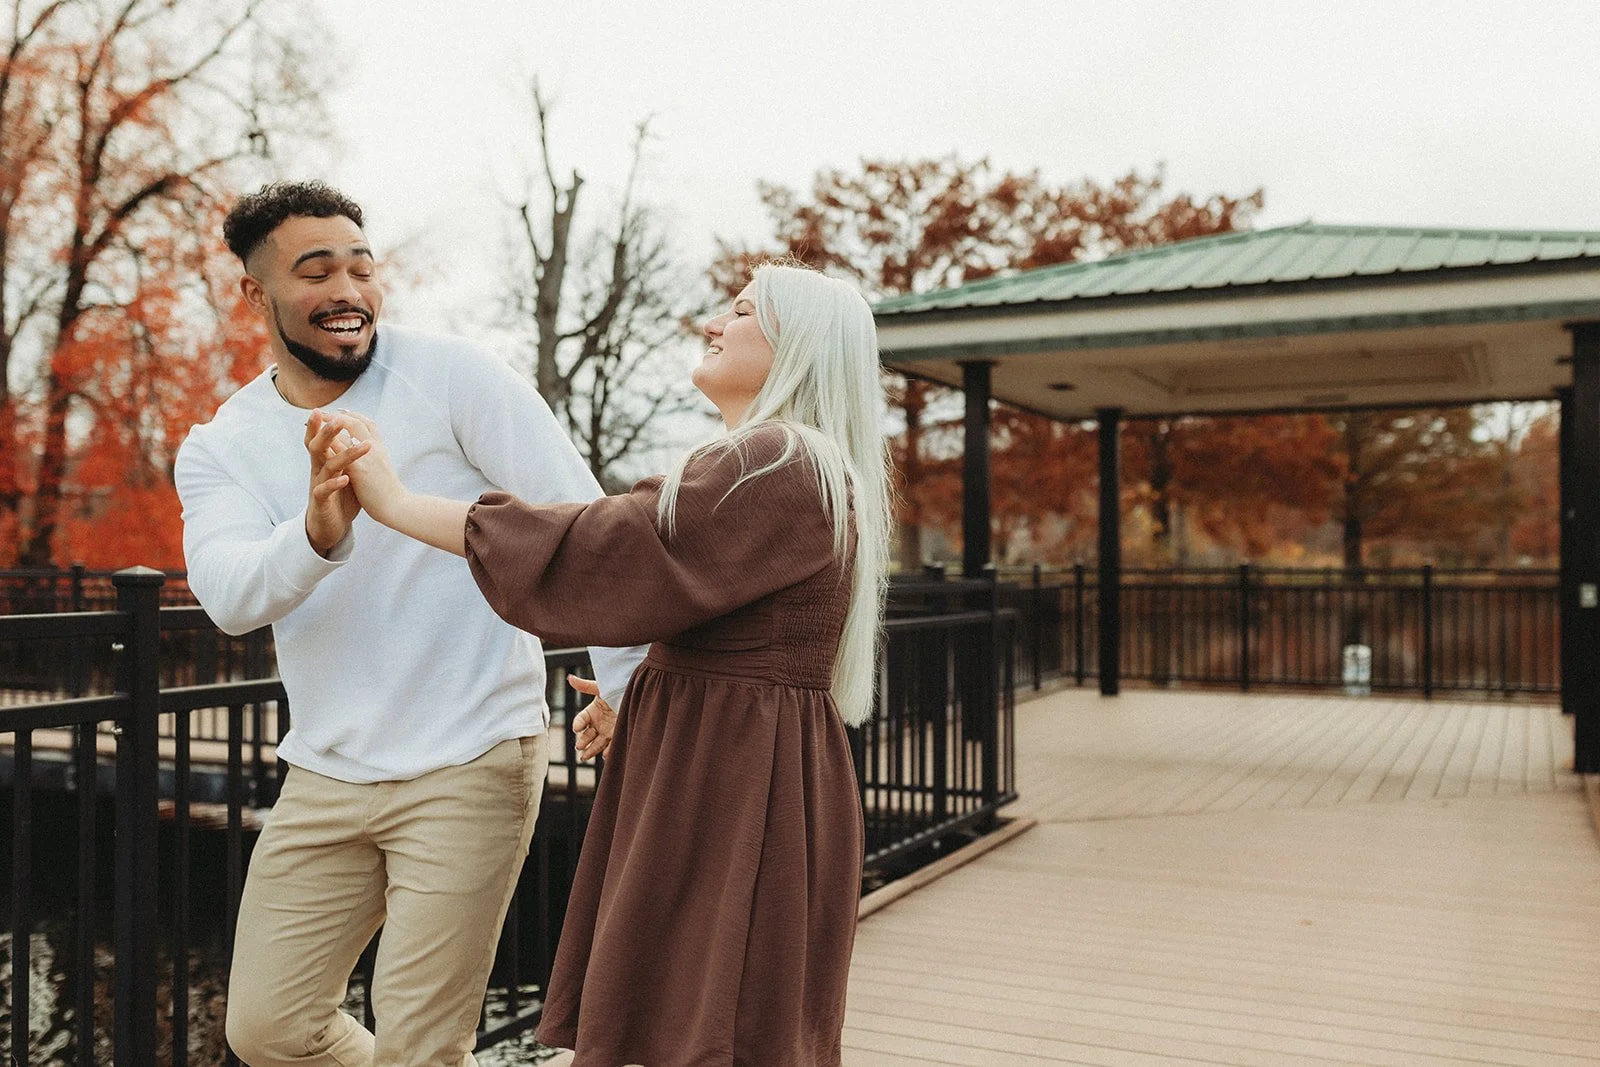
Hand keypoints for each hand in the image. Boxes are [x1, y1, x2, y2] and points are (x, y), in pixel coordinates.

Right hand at [304, 410, 371, 556]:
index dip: (320, 425)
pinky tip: (345, 478)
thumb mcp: (347, 471)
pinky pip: (324, 491)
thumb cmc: (340, 497)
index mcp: (325, 462)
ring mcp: (319, 486)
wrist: (330, 526)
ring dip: (345, 455)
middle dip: (326, 432)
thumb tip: (361, 434)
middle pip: (318, 447)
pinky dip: (335, 484)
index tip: (323, 408)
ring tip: (362, 447)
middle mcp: (319, 471)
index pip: (320, 439)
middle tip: (336, 419)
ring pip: (326, 466)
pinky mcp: (321, 502)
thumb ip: (349, 454)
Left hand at [323, 410, 407, 526]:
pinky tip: (317, 439)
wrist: (398, 506)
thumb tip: (362, 452)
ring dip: (331, 421)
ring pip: (350, 429)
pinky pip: (342, 449)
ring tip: (315, 419)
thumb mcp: (383, 469)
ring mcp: (368, 456)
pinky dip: (330, 440)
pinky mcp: (359, 469)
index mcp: (380, 448)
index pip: (368, 424)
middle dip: (338, 415)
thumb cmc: (390, 492)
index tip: (339, 411)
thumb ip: (373, 458)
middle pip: (357, 422)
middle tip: (320, 412)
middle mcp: (375, 448)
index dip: (353, 416)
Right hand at [568, 676, 615, 760]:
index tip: (576, 728)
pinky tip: (605, 754)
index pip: (581, 719)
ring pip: (597, 743)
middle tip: (579, 746)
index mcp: (592, 711)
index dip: (578, 723)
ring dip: (591, 750)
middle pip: (587, 735)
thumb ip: (585, 685)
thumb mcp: (602, 688)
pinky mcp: (618, 736)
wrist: (638, 694)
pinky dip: (608, 752)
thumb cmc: (619, 689)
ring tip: (584, 757)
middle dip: (582, 741)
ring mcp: (608, 731)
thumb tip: (569, 677)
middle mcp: (599, 723)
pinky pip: (612, 746)